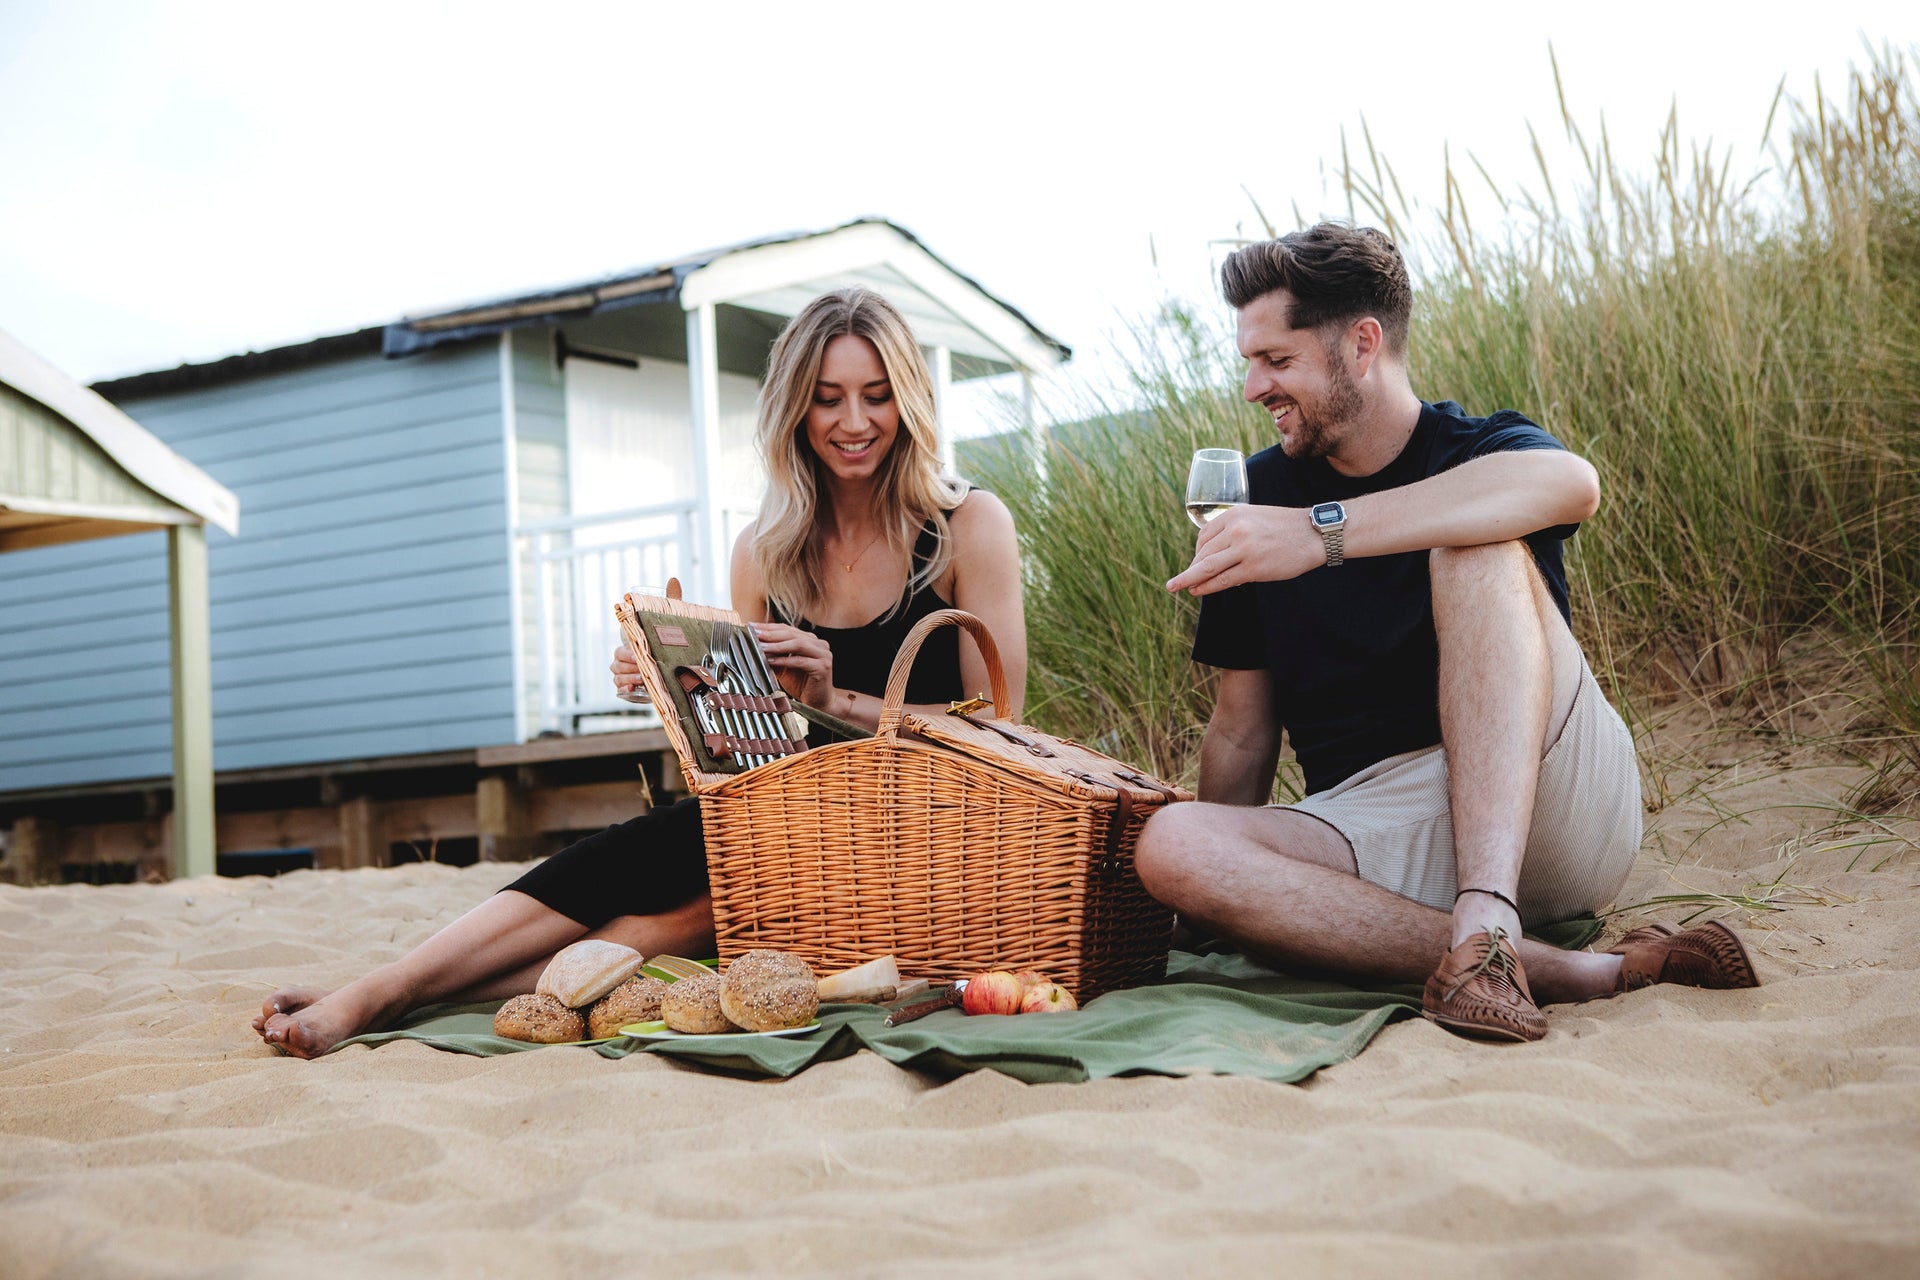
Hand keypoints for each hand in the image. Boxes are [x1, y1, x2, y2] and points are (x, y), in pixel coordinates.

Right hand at [609, 644, 648, 702]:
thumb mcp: (648, 655)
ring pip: (619, 678)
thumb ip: (646, 652)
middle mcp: (617, 666)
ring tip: (641, 678)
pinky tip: (632, 687)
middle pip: (618, 666)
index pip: (619, 653)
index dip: (627, 655)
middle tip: (641, 669)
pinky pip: (621, 690)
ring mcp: (619, 679)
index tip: (636, 658)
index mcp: (621, 655)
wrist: (653, 677)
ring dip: (631, 678)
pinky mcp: (622, 690)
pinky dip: (626, 689)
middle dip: (631, 668)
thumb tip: (650, 648)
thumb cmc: (649, 662)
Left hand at [750, 622, 836, 707]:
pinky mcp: (823, 667)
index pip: (787, 629)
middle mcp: (819, 644)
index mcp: (810, 640)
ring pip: (798, 644)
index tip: (751, 626)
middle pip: (792, 634)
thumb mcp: (783, 667)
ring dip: (777, 645)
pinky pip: (800, 661)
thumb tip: (754, 645)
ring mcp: (823, 655)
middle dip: (771, 634)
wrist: (819, 702)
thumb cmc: (802, 684)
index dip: (769, 627)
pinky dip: (785, 660)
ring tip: (761, 646)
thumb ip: (773, 655)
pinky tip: (771, 661)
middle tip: (754, 634)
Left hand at [1166, 504, 1322, 595]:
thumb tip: (1212, 552)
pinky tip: (1197, 591)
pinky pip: (1223, 580)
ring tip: (1176, 587)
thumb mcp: (1255, 517)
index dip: (1196, 552)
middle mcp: (1236, 530)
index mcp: (1235, 514)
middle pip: (1204, 552)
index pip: (1204, 536)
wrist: (1315, 534)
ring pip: (1207, 567)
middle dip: (1191, 568)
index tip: (1195, 562)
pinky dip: (1207, 587)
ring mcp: (1244, 549)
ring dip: (1189, 579)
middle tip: (1181, 580)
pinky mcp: (1253, 568)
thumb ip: (1234, 529)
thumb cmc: (1286, 527)